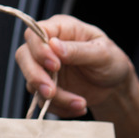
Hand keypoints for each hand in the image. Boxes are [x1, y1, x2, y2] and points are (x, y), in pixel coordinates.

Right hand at [15, 15, 133, 117]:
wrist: (114, 86)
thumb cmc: (111, 61)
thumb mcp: (102, 53)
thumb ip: (78, 50)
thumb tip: (54, 45)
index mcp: (61, 29)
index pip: (35, 33)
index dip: (39, 49)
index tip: (55, 65)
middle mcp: (47, 47)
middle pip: (24, 57)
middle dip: (36, 76)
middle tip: (52, 92)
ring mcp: (44, 69)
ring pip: (32, 83)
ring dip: (55, 98)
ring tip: (80, 103)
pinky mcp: (46, 88)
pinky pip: (42, 101)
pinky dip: (59, 108)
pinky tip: (78, 108)